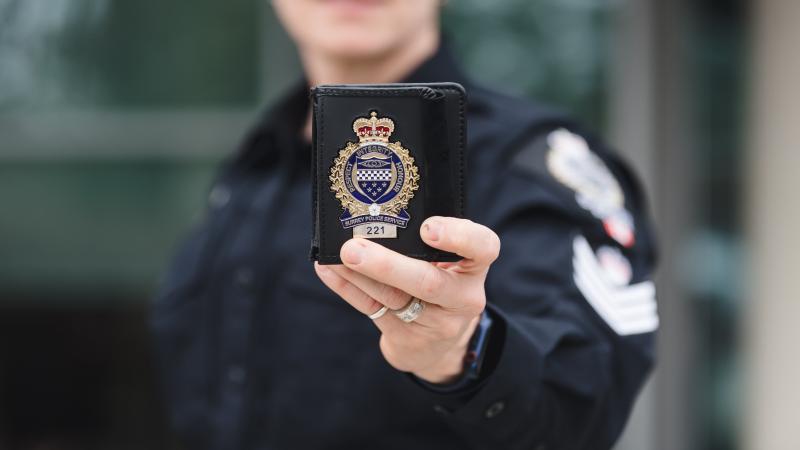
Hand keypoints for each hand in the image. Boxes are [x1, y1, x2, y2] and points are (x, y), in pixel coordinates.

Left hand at [314, 216, 500, 383]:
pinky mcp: (406, 336)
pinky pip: (372, 309)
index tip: (428, 228)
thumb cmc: (443, 281)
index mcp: (475, 267)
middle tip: (354, 248)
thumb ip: (429, 241)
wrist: (439, 344)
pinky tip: (328, 270)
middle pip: (428, 283)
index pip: (483, 248)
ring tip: (336, 255)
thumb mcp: (450, 261)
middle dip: (388, 265)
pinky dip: (347, 287)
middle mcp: (461, 296)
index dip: (458, 237)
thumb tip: (376, 209)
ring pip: (394, 297)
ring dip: (359, 274)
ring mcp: (435, 322)